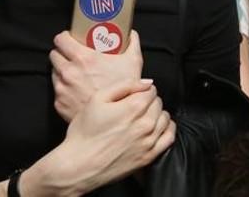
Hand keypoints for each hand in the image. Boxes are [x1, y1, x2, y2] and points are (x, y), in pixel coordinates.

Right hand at [24, 79, 175, 195]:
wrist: (79, 165)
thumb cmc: (84, 133)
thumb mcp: (97, 99)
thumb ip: (124, 85)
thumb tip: (146, 82)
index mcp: (133, 107)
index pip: (151, 90)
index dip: (141, 90)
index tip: (133, 95)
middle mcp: (145, 124)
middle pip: (158, 103)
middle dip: (148, 101)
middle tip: (134, 106)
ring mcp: (149, 141)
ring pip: (165, 118)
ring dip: (157, 114)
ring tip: (142, 117)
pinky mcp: (149, 156)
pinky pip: (169, 137)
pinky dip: (166, 129)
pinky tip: (156, 128)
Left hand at [51, 30, 143, 122]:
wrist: (116, 120)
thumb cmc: (124, 91)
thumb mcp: (133, 62)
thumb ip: (132, 43)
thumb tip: (131, 33)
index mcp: (83, 58)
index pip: (61, 40)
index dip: (65, 37)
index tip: (71, 38)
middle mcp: (69, 72)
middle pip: (54, 54)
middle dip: (63, 53)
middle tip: (73, 55)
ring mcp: (62, 88)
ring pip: (54, 72)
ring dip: (63, 70)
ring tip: (76, 73)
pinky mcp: (60, 103)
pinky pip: (57, 90)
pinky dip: (65, 88)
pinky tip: (77, 89)